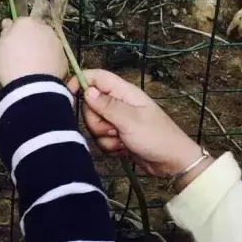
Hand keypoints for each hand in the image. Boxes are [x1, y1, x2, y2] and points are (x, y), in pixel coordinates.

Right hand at [0, 17, 67, 86]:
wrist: (32, 87)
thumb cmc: (10, 65)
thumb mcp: (0, 48)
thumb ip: (6, 33)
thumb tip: (8, 23)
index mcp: (26, 23)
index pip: (21, 23)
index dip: (16, 34)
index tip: (12, 45)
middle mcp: (44, 29)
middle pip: (37, 31)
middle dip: (32, 39)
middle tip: (24, 55)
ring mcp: (56, 43)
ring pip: (48, 43)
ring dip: (43, 50)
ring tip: (35, 67)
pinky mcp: (64, 58)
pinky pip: (55, 57)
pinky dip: (51, 62)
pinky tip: (44, 73)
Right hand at [69, 69, 211, 188]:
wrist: (173, 163)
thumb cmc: (156, 136)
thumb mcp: (131, 120)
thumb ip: (107, 105)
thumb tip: (87, 90)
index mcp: (123, 92)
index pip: (97, 77)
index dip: (81, 81)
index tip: (69, 94)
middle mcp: (118, 103)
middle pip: (91, 105)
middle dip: (96, 120)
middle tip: (113, 128)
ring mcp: (117, 120)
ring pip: (94, 125)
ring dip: (105, 137)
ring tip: (122, 141)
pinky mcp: (117, 136)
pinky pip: (101, 139)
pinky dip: (110, 147)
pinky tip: (124, 149)